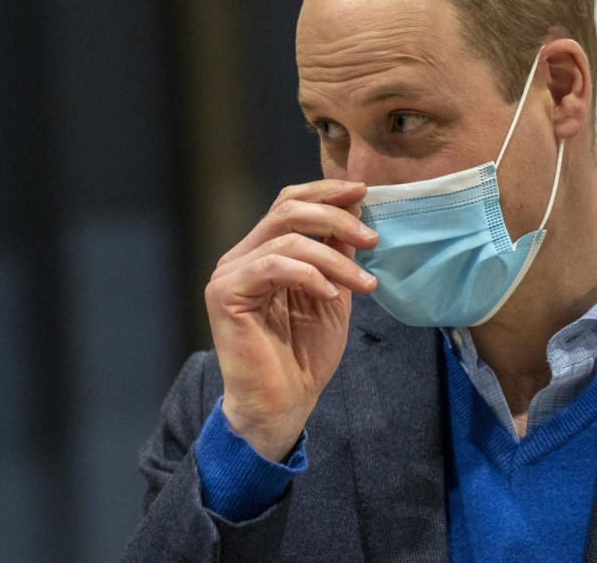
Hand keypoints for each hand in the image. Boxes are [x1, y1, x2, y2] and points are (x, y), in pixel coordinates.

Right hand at [204, 180, 377, 461]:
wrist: (282, 404)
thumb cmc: (305, 355)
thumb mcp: (334, 294)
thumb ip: (338, 253)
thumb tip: (355, 209)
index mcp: (264, 251)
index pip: (290, 202)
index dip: (326, 191)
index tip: (363, 191)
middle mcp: (242, 255)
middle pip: (287, 209)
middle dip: (335, 217)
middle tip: (371, 240)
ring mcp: (230, 273)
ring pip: (287, 239)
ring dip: (334, 258)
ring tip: (363, 285)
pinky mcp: (224, 294)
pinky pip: (272, 266)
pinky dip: (309, 276)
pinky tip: (331, 295)